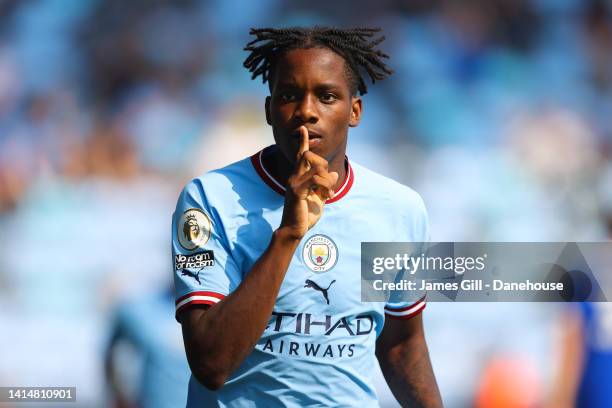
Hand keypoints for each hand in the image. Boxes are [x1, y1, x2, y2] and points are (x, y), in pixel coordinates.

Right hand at [279, 126, 338, 240]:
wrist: (294, 230)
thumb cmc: (304, 215)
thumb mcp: (319, 198)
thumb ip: (326, 185)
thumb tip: (335, 173)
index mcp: (298, 177)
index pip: (300, 155)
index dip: (302, 141)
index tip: (302, 129)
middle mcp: (294, 177)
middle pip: (308, 155)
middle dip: (323, 164)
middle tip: (328, 182)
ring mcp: (294, 183)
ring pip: (316, 167)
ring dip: (328, 180)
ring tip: (329, 194)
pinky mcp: (297, 191)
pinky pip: (315, 179)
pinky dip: (326, 186)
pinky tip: (328, 197)